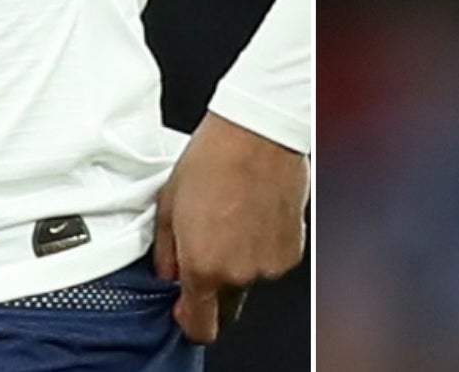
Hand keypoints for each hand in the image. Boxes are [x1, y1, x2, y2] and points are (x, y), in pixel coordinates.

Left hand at [152, 111, 308, 344]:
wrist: (257, 132)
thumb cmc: (213, 158)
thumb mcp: (168, 204)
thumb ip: (166, 251)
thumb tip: (170, 272)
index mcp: (203, 267)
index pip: (200, 326)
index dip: (189, 319)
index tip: (185, 305)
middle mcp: (239, 273)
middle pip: (227, 307)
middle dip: (216, 289)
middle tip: (210, 248)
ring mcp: (269, 264)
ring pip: (250, 280)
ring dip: (241, 262)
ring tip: (235, 219)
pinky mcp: (292, 250)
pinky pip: (271, 262)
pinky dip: (263, 247)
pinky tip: (255, 214)